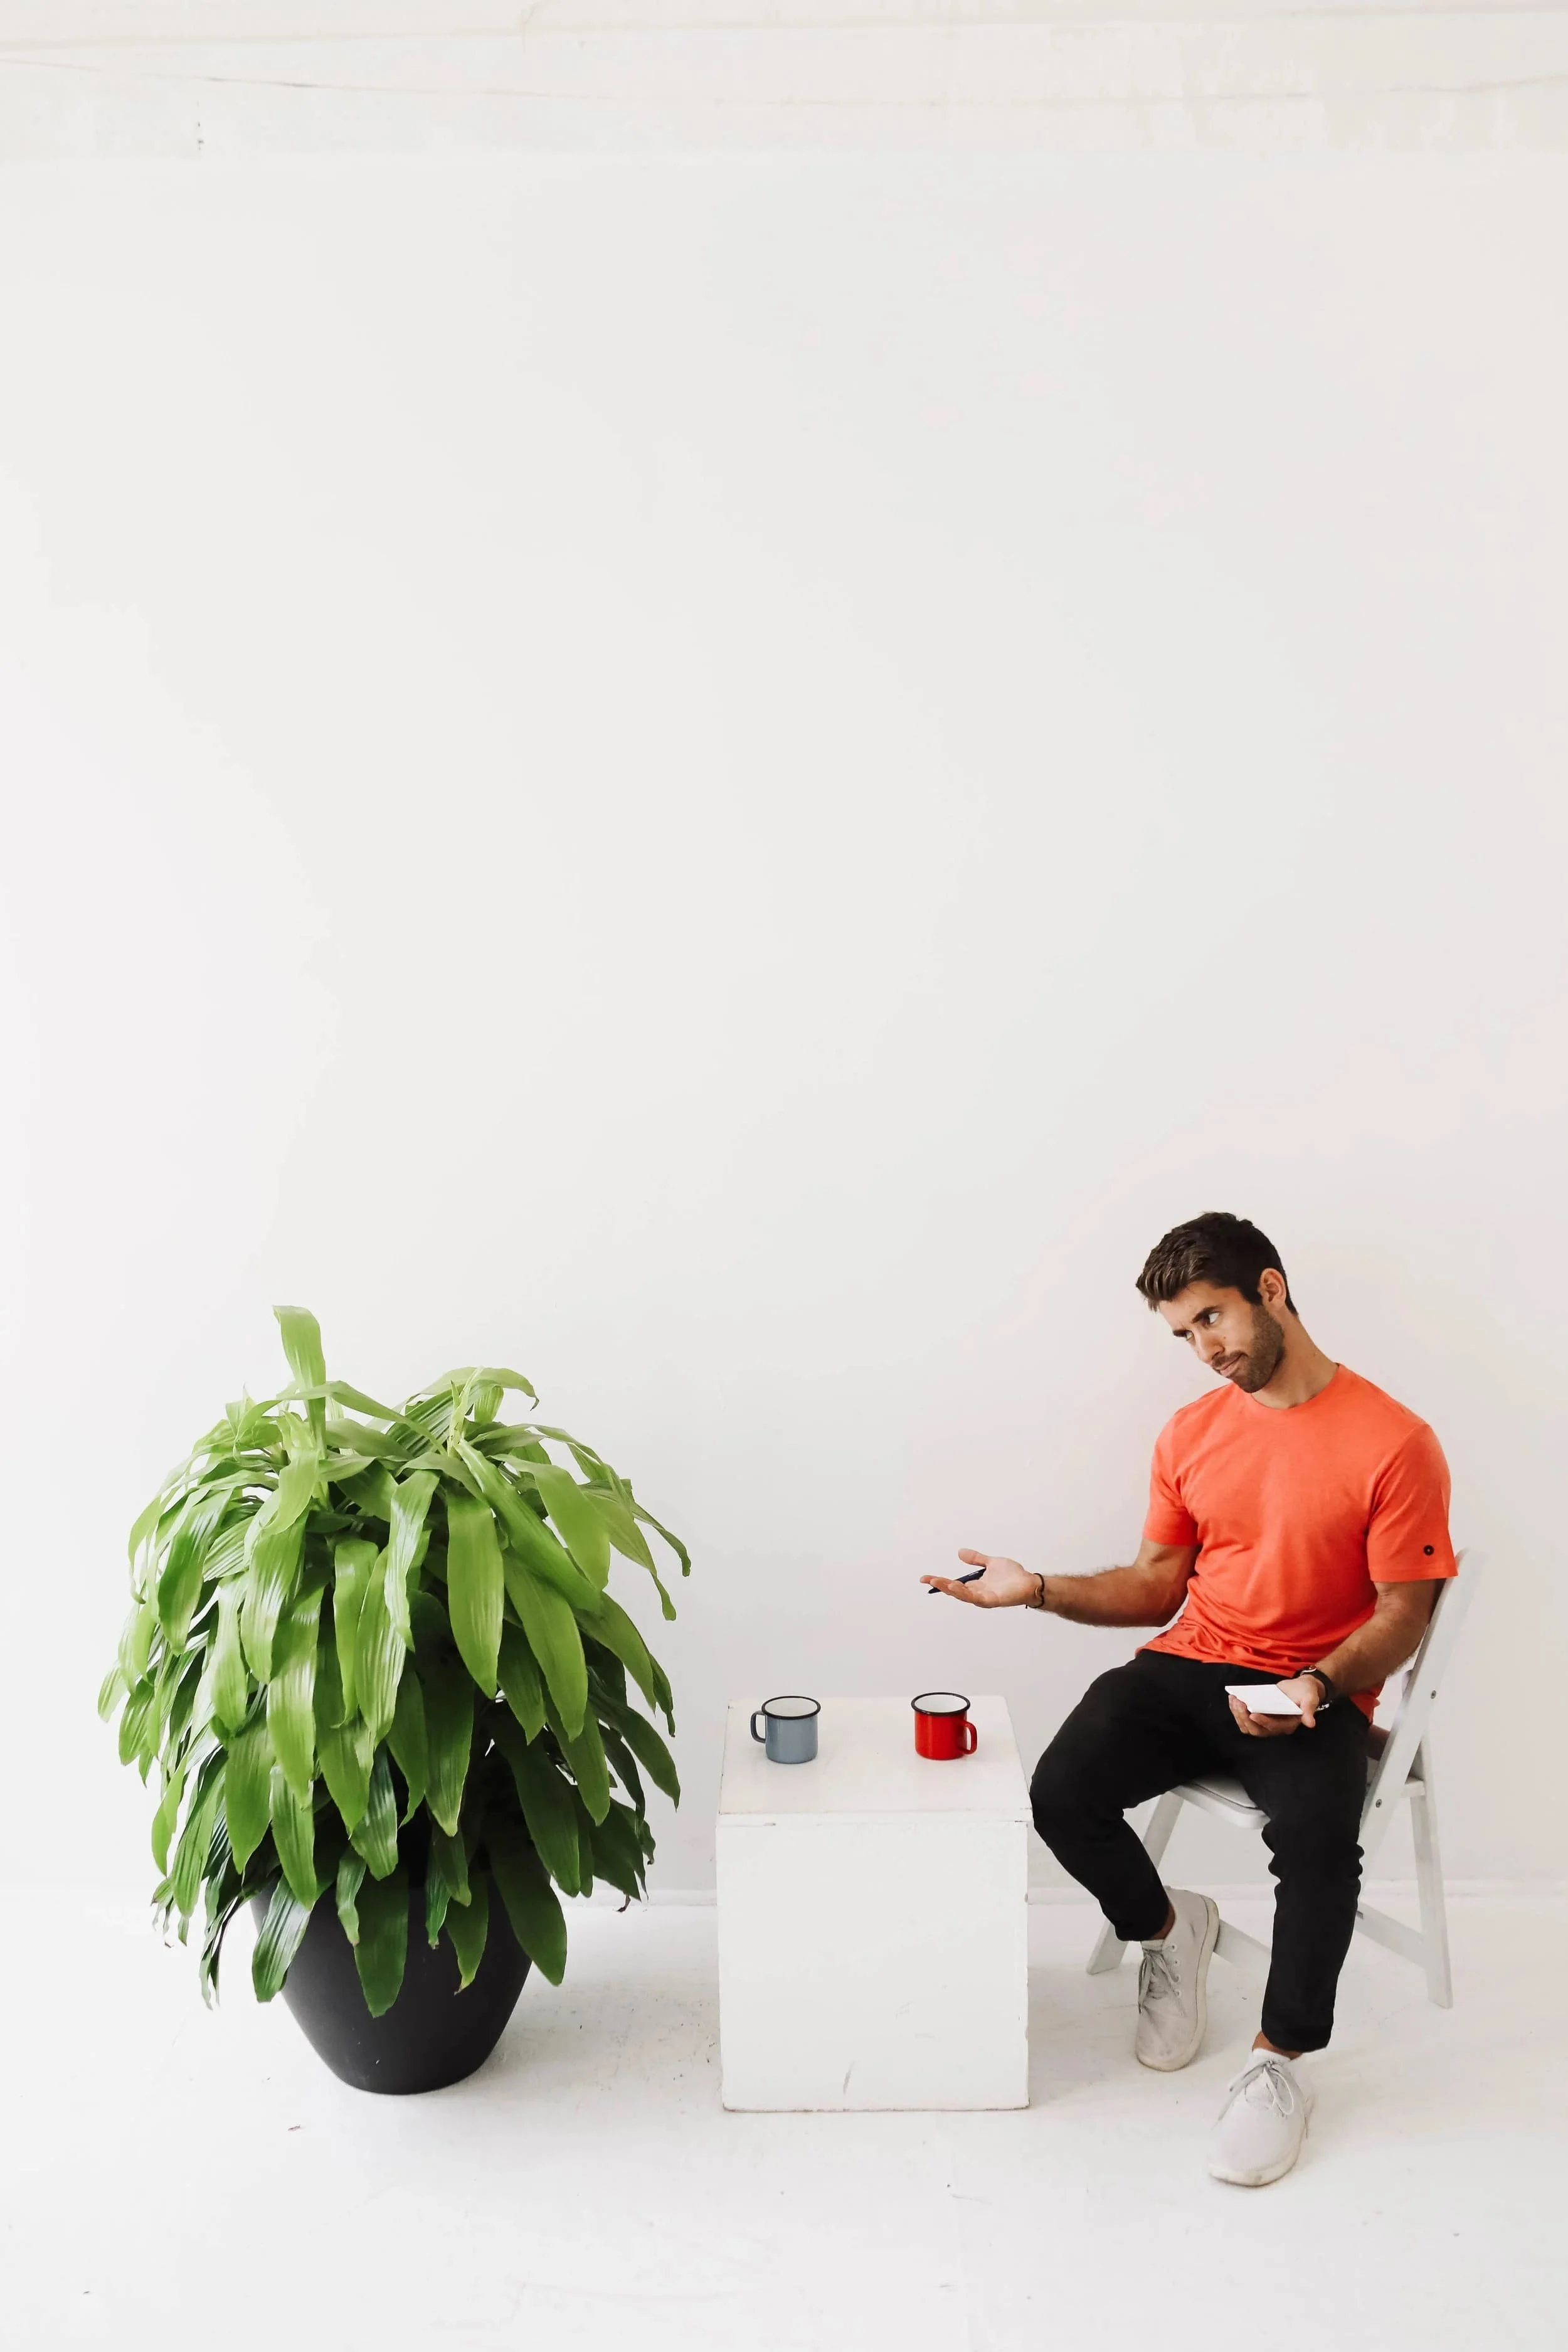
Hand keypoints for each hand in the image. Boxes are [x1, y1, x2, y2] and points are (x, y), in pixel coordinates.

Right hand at [921, 1550, 1041, 1608]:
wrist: (1029, 1582)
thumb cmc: (1013, 1575)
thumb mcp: (991, 1562)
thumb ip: (976, 1559)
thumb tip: (959, 1552)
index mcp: (976, 1585)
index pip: (954, 1584)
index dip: (940, 1581)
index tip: (926, 1577)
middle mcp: (977, 1593)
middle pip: (954, 1590)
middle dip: (941, 1584)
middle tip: (928, 1579)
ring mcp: (983, 1597)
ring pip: (962, 1595)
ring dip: (949, 1588)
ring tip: (938, 1581)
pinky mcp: (991, 1600)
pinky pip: (974, 1597)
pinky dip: (964, 1593)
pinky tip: (955, 1587)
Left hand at [1229, 1675, 1320, 1737]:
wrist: (1301, 1688)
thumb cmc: (1306, 1693)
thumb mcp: (1310, 1698)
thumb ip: (1309, 1709)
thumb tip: (1310, 1723)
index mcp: (1288, 1725)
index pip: (1273, 1727)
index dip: (1262, 1721)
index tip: (1252, 1713)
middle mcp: (1276, 1727)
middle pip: (1257, 1730)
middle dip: (1245, 1718)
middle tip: (1239, 1703)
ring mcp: (1266, 1722)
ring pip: (1248, 1726)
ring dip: (1238, 1715)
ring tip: (1234, 1700)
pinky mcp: (1259, 1715)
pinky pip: (1245, 1718)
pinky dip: (1237, 1710)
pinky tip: (1233, 1698)